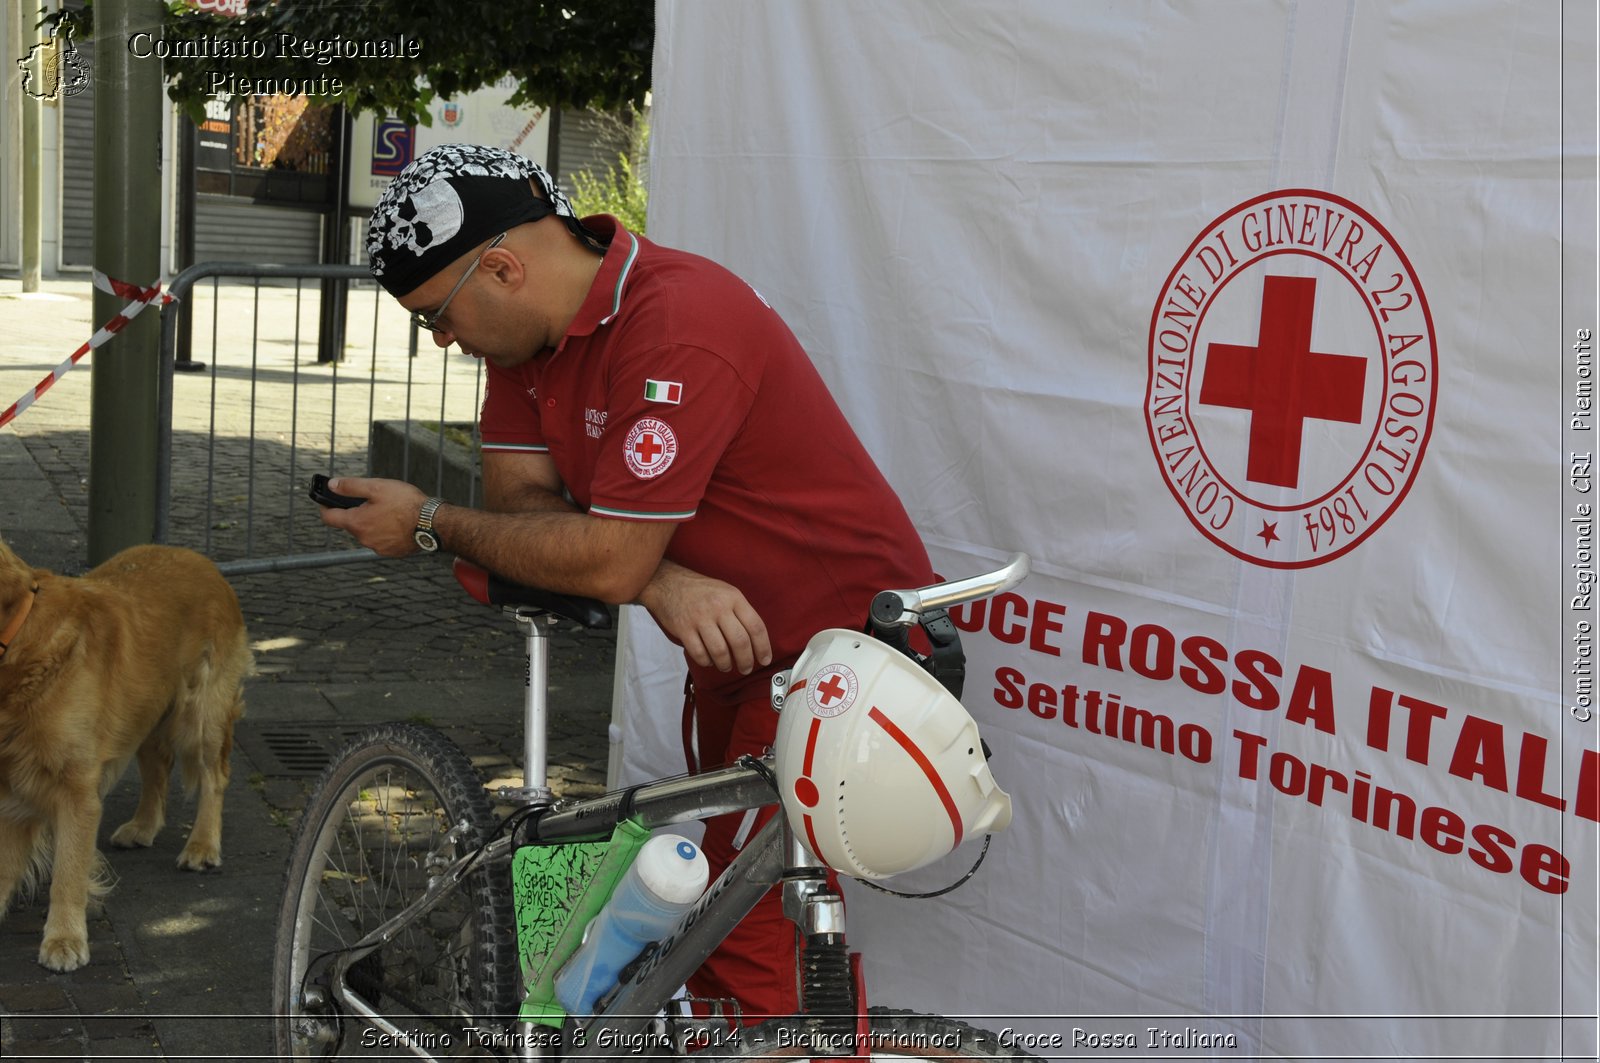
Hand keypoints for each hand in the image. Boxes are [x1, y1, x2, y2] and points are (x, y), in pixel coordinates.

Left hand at [316, 476, 428, 556]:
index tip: (325, 500)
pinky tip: (399, 522)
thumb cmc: (406, 504)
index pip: (329, 517)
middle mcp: (364, 539)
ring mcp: (378, 547)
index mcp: (357, 522)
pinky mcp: (392, 552)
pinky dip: (386, 532)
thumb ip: (351, 486)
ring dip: (373, 522)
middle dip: (357, 512)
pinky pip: (382, 540)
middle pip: (351, 524)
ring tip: (391, 511)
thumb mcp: (376, 487)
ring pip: (368, 532)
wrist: (433, 523)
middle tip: (373, 500)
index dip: (325, 507)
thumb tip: (332, 485)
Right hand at [638, 564, 771, 674]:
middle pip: (740, 642)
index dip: (763, 647)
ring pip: (720, 651)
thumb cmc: (701, 591)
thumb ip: (741, 612)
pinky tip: (709, 660)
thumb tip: (756, 641)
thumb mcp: (726, 592)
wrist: (668, 583)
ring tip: (727, 666)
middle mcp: (718, 607)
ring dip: (726, 664)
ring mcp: (700, 618)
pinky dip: (707, 662)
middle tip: (746, 669)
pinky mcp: (684, 629)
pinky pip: (699, 654)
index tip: (765, 660)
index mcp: (734, 597)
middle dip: (746, 661)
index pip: (756, 626)